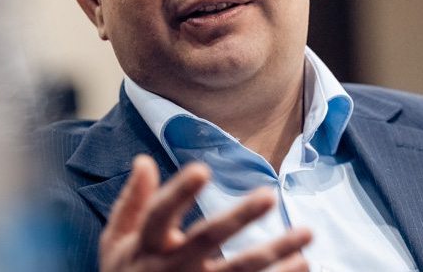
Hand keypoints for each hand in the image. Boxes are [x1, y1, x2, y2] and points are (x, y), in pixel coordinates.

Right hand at [100, 154, 311, 271]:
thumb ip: (132, 202)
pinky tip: (303, 263)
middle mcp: (171, 269)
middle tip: (269, 195)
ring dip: (274, 252)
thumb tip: (144, 161)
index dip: (180, 193)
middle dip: (238, 218)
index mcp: (145, 247)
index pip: (160, 215)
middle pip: (207, 240)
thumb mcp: (116, 242)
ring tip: (306, 233)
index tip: (203, 169)